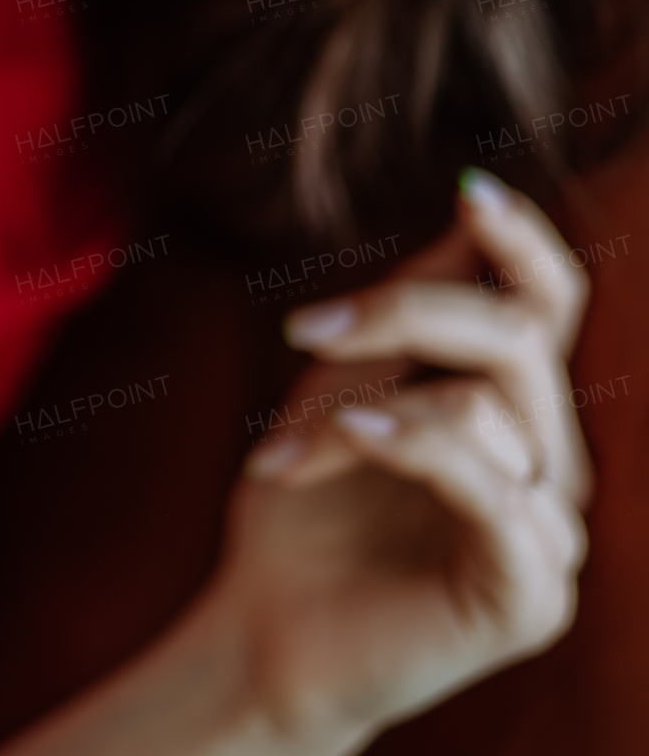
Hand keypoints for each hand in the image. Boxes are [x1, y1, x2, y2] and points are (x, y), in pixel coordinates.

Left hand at [209, 170, 590, 750]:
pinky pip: (490, 485)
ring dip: (361, 411)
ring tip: (285, 453)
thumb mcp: (345, 380)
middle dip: (406, 314)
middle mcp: (548, 461)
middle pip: (518, 336)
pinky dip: (410, 447)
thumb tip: (472, 201)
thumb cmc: (305, 500)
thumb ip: (412, 307)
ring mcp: (549, 530)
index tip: (469, 188)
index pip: (550, 302)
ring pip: (488, 405)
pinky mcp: (532, 594)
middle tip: (306, 331)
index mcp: (512, 403)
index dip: (523, 239)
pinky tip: (348, 440)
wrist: (264, 627)